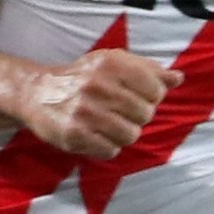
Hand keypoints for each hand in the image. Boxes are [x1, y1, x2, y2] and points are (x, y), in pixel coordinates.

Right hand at [15, 48, 177, 157]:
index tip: (136, 97)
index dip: (150, 97)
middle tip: (118, 112)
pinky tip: (95, 135)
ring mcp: (84, 112)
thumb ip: (147, 69)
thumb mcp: (113, 63)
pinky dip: (107, 147)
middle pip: (145, 114)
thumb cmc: (82, 77)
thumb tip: (178, 79)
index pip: (156, 89)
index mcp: (110, 64)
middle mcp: (97, 85)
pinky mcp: (74, 135)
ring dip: (122, 134)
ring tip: (108, 125)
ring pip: (130, 135)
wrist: (36, 92)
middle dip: (136, 116)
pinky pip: (111, 150)